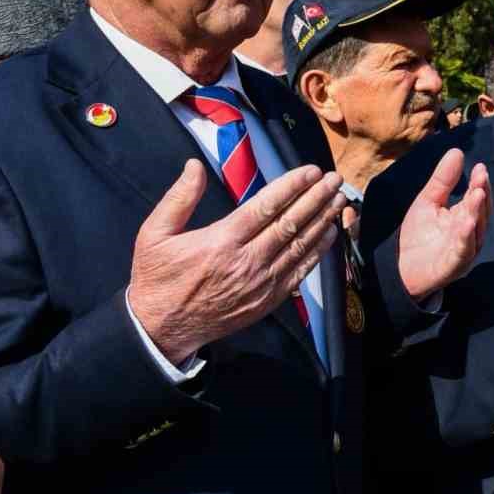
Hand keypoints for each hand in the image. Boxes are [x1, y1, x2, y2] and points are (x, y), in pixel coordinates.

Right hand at [129, 160, 345, 363]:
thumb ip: (178, 198)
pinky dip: (318, 252)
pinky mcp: (269, 300)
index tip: (310, 171)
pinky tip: (330, 234)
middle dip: (316, 198)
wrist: (162, 328)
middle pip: (291, 223)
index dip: (292, 186)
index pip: (266, 206)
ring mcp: (262, 282)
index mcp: (222, 241)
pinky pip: (300, 272)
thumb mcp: (154, 233)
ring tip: (339, 200)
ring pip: (301, 246)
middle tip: (333, 179)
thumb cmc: (158, 277)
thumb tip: (195, 166)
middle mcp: (247, 261)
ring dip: (323, 221)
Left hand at [397, 150, 492, 301]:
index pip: (476, 197)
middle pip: (481, 212)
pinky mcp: (454, 265)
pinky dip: (466, 236)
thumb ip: (443, 180)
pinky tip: (465, 221)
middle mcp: (471, 233)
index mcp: (466, 217)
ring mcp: (465, 250)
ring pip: (475, 230)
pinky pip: (463, 250)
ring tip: (477, 194)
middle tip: (481, 178)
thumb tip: (457, 151)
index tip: (480, 167)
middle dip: (482, 195)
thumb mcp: (428, 201)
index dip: (479, 183)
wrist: (399, 268)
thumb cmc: (418, 235)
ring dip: (477, 212)